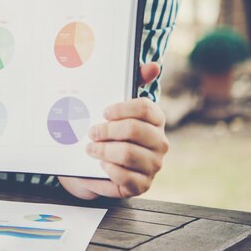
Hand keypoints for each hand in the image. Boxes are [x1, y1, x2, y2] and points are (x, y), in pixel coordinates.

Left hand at [58, 63, 168, 199]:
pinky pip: (124, 176)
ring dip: (104, 150)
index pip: (145, 108)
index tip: (103, 112)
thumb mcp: (115, 110)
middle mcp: (160, 142)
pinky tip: (101, 164)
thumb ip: (133, 82)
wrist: (97, 167)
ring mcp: (153, 165)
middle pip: (134, 130)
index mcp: (156, 120)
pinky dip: (108, 169)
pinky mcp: (142, 185)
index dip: (121, 109)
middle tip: (91, 132)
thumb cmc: (109, 133)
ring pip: (128, 153)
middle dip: (107, 130)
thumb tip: (153, 65)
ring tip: (90, 149)